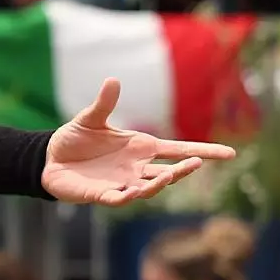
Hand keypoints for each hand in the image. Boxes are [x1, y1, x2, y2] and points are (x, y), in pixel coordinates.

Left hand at [42, 79, 235, 205]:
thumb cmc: (74, 139)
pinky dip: (127, 197)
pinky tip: (132, 192)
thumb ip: (104, 104)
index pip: (178, 150)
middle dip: (184, 169)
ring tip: (168, 175)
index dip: (204, 152)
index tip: (230, 153)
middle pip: (169, 171)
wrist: (49, 159)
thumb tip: (113, 80)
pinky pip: (119, 199)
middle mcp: (136, 167)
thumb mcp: (89, 119)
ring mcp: (122, 183)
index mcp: (140, 147)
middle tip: (198, 163)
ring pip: (148, 188)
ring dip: (158, 183)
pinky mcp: (102, 195)